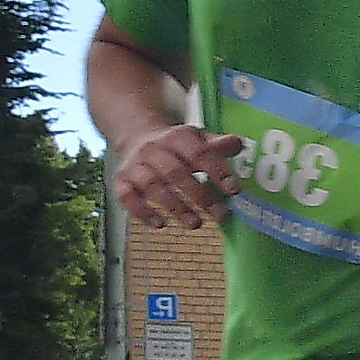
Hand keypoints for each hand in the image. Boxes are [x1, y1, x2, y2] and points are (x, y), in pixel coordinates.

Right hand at [115, 120, 245, 229]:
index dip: (217, 171)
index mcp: (178, 137)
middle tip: (220, 215)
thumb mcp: (198, 139)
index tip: (233, 190)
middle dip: (200, 196)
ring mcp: (135, 165)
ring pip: (153, 186)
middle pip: (176, 173)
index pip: (200, 153)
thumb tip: (239, 144)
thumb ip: (217, 145)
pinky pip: (127, 196)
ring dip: (175, 207)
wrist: (137, 135)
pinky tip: (159, 224)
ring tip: (195, 224)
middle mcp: (154, 149)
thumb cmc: (176, 145)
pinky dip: (142, 212)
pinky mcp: (120, 180)